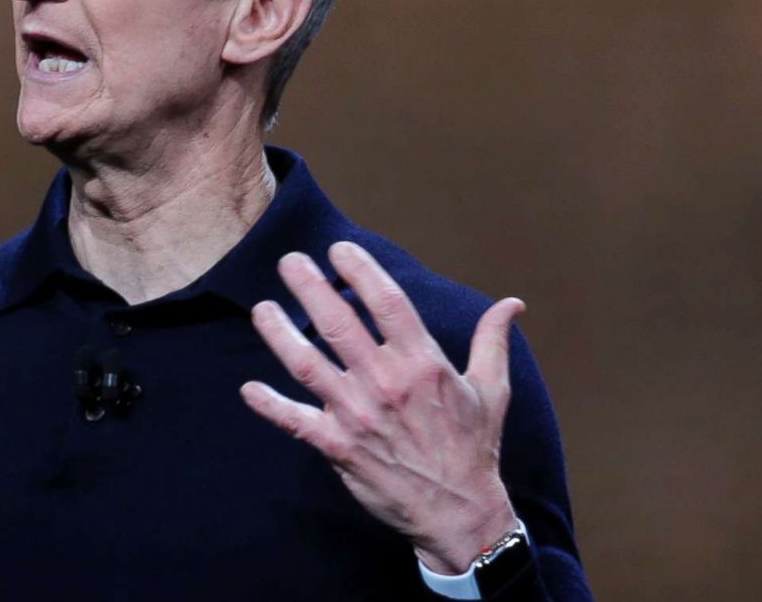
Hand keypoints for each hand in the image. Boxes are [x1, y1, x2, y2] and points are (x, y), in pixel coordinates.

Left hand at [240, 241, 523, 573]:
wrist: (458, 512)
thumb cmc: (473, 448)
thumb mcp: (490, 391)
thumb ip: (492, 341)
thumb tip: (512, 304)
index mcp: (423, 363)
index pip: (386, 302)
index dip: (360, 270)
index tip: (338, 249)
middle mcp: (386, 383)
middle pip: (338, 323)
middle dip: (309, 287)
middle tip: (289, 261)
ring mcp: (358, 415)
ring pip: (307, 364)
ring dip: (279, 334)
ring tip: (261, 308)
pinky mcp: (339, 446)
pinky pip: (296, 422)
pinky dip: (270, 405)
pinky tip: (248, 389)